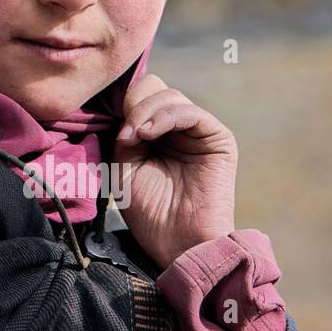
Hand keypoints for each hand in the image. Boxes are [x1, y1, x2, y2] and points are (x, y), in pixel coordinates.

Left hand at [114, 74, 237, 269]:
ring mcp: (198, 132)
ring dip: (144, 112)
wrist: (176, 242)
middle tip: (125, 136)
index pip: (139, 94)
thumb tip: (128, 106)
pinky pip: (191, 112)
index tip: (113, 131)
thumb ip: (125, 131)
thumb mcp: (123, 164)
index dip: (123, 104)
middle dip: (133, 105)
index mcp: (155, 131)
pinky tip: (147, 133)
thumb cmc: (149, 210)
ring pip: (169, 95)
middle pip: (153, 88)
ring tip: (135, 138)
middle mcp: (177, 127)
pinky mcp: (218, 139)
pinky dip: (165, 116)